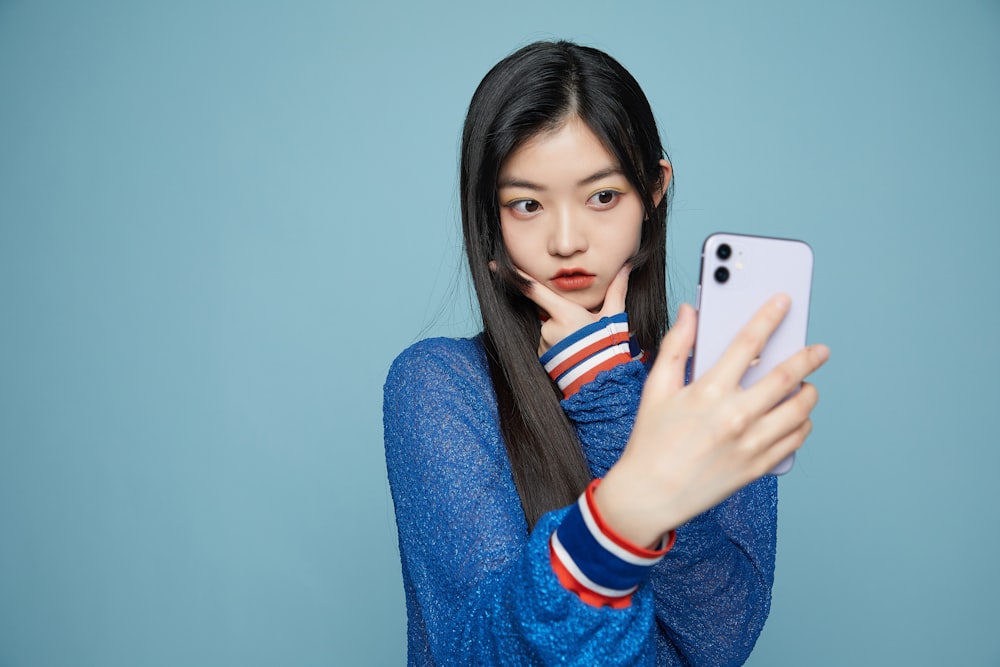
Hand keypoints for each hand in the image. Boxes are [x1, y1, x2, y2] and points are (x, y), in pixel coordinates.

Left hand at [491, 262, 631, 356]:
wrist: (600, 380)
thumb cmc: (607, 346)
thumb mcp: (613, 317)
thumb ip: (616, 291)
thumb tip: (626, 267)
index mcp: (564, 313)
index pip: (534, 290)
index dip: (515, 276)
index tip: (495, 265)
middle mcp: (549, 327)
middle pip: (549, 311)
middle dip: (562, 316)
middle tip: (582, 330)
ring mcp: (543, 343)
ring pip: (548, 328)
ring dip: (561, 332)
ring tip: (580, 344)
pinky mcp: (541, 356)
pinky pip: (546, 343)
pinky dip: (557, 344)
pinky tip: (572, 352)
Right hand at [595, 295, 829, 546]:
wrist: (651, 494)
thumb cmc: (652, 440)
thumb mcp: (657, 388)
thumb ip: (676, 346)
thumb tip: (689, 313)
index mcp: (708, 391)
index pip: (748, 343)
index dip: (769, 317)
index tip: (784, 302)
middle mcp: (735, 416)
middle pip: (786, 376)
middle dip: (808, 357)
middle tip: (819, 350)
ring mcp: (751, 444)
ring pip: (799, 410)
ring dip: (809, 392)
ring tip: (807, 386)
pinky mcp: (758, 466)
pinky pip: (795, 439)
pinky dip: (802, 423)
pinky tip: (796, 416)